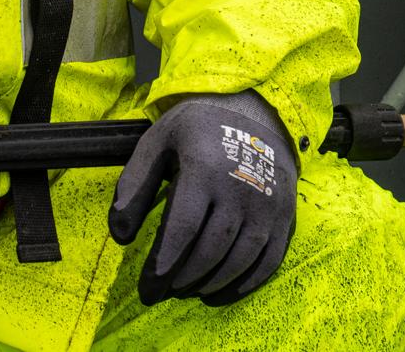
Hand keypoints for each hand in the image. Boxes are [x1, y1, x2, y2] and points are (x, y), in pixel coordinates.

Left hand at [107, 91, 299, 306]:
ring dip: (211, 284)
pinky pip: (268, 260)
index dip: (162, 266)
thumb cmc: (198, 130)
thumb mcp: (158, 142)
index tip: (148, 289)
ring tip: (187, 290)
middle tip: (164, 291)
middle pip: (211, 249)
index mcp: (205, 168)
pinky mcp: (284, 214)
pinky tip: (219, 293)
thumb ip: (133, 186)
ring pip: (240, 260)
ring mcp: (267, 203)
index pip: (182, 229)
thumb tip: (121, 237)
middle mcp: (241, 187)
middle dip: (184, 278)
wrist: (254, 111)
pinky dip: (244, 284)